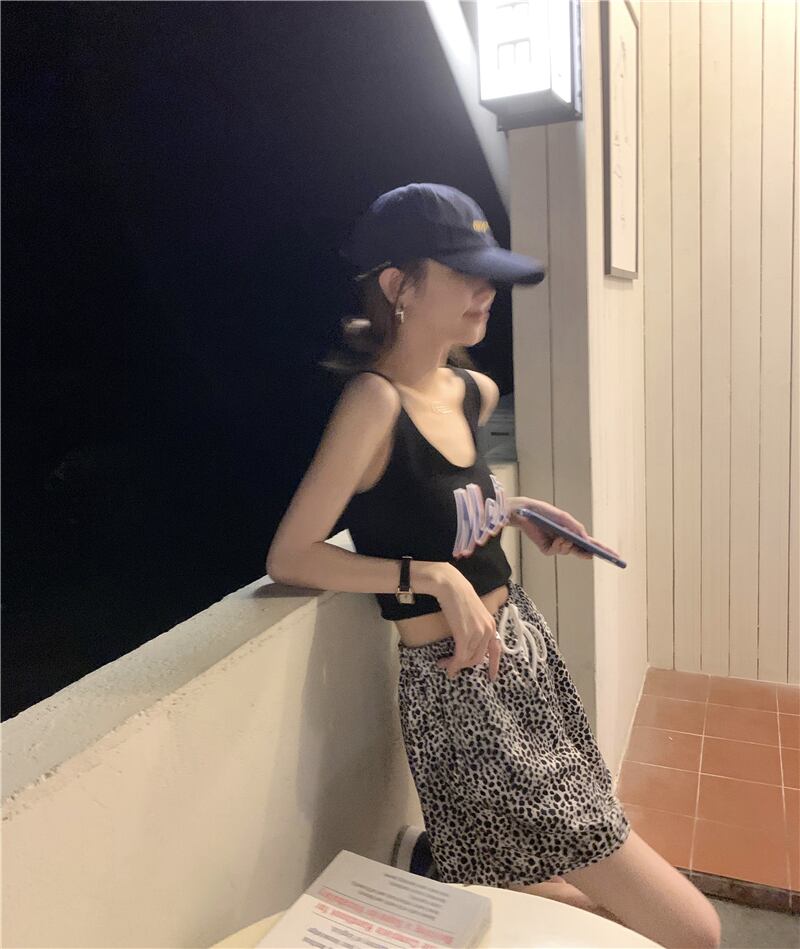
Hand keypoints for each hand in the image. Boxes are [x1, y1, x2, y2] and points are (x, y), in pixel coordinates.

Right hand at [430, 567, 502, 681]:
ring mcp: (477, 633)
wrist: (451, 586)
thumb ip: (476, 628)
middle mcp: (488, 630)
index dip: (494, 666)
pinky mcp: (465, 635)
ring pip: (468, 659)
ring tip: (444, 664)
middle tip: (452, 666)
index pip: (496, 650)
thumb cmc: (459, 596)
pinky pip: (460, 656)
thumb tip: (469, 643)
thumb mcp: (474, 614)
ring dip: (455, 665)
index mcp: (491, 625)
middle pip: (478, 658)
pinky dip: (453, 664)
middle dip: (464, 665)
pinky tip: (445, 665)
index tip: (491, 677)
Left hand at [510, 498, 621, 561]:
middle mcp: (566, 540)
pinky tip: (557, 538)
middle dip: (588, 553)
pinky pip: (556, 551)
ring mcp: (556, 545)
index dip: (601, 549)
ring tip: (564, 537)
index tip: (613, 555)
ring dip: (568, 544)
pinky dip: (558, 545)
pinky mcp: (546, 549)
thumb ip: (576, 528)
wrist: (526, 512)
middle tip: (596, 555)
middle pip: (581, 551)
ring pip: (568, 551)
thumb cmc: (545, 512)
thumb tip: (587, 539)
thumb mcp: (564, 518)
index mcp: (572, 532)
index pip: (589, 542)